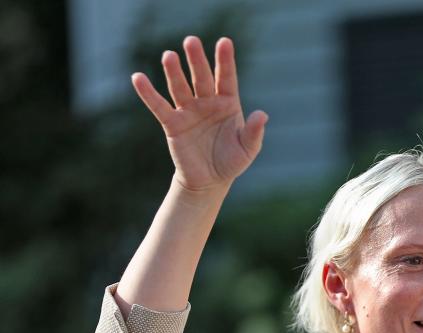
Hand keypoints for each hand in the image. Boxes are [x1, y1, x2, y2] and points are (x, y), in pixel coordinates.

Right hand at [131, 36, 267, 191]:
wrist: (209, 181)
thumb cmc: (231, 162)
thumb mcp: (248, 149)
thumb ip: (254, 132)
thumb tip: (263, 114)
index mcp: (228, 103)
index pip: (227, 78)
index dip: (225, 60)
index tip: (225, 42)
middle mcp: (207, 102)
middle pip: (202, 78)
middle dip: (197, 60)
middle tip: (191, 41)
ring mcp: (188, 111)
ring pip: (180, 87)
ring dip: (174, 72)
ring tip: (169, 55)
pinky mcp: (172, 124)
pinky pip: (159, 106)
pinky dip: (148, 93)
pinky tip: (138, 78)